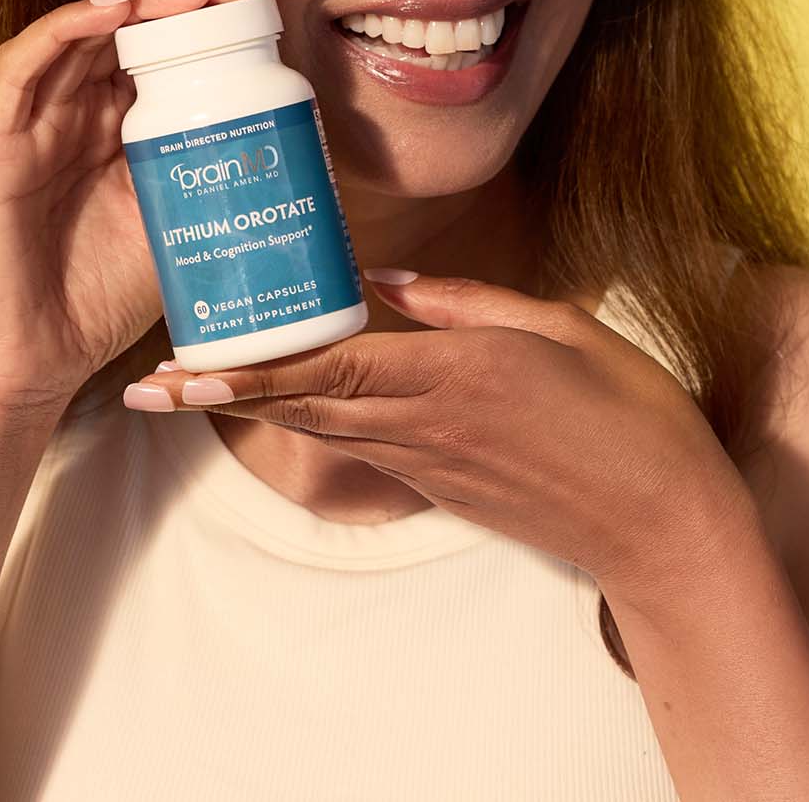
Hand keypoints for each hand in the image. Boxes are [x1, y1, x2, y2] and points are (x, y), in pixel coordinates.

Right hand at [0, 0, 273, 420]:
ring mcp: (29, 120)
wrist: (29, 367)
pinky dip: (69, 26)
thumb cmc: (98, 302)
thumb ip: (208, 178)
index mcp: (114, 127)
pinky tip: (116, 9)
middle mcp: (70, 110)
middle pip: (124, 25)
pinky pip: (24, 62)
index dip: (205, 15)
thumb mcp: (175, 226)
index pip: (159, 47)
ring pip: (79, 28)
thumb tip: (294, 148)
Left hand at [128, 271, 752, 598]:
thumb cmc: (626, 412)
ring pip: (320, 428)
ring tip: (188, 386)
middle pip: (302, 407)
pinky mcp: (438, 483)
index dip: (253, 371)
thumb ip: (465, 303)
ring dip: (251, 408)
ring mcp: (427, 461)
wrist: (662, 524)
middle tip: (146, 386)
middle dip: (221, 396)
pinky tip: (287, 395)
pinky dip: (309, 419)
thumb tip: (383, 284)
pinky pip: (358, 443)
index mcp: (456, 374)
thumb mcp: (558, 327)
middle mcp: (425, 422)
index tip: (185, 371)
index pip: (332, 369)